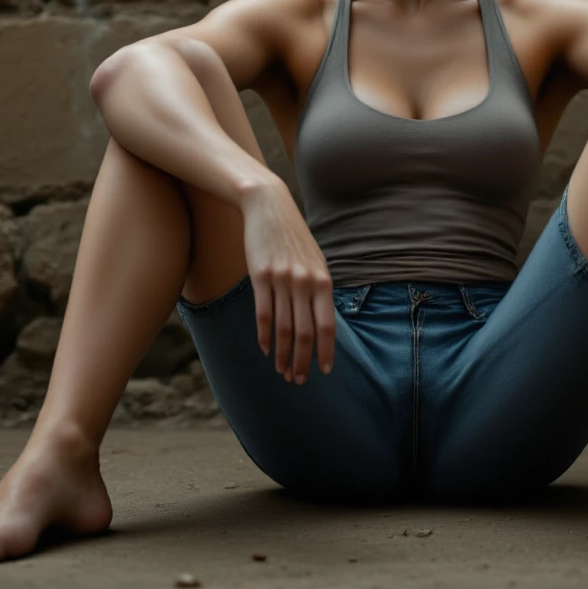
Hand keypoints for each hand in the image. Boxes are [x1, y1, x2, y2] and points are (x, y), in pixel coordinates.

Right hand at [239, 180, 334, 384]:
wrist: (270, 208)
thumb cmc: (294, 239)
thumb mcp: (315, 262)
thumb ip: (319, 290)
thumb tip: (322, 323)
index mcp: (323, 280)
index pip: (327, 325)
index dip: (325, 351)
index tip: (323, 371)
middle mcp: (305, 282)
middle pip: (305, 333)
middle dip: (303, 361)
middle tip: (298, 380)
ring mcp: (282, 279)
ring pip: (284, 328)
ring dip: (283, 354)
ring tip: (282, 371)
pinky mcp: (260, 276)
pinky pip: (263, 314)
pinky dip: (265, 336)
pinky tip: (266, 349)